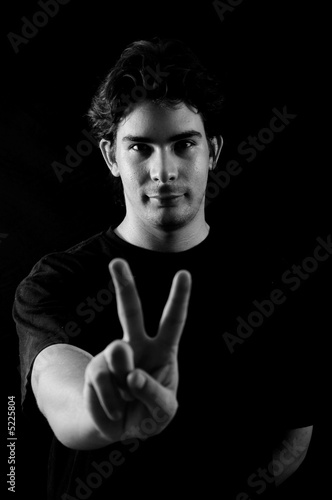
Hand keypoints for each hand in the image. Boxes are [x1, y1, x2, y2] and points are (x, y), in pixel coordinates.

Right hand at [83, 258, 191, 442]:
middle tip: (116, 262)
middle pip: (129, 311)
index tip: (184, 273)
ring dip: (125, 385)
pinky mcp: (95, 370)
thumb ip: (153, 393)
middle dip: (124, 285)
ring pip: (118, 354)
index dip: (178, 298)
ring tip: (128, 401)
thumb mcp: (163, 410)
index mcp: (162, 349)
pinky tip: (116, 410)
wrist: (119, 428)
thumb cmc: (150, 413)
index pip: (173, 321)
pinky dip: (113, 404)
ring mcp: (113, 356)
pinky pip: (104, 383)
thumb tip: (130, 375)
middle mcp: (137, 345)